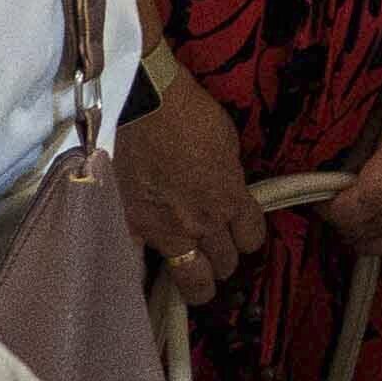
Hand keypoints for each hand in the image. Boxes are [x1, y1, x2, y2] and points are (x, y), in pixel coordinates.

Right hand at [118, 67, 269, 301]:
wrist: (139, 102)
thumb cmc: (186, 111)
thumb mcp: (225, 143)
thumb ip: (227, 176)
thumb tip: (224, 187)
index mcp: (230, 199)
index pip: (251, 238)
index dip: (246, 235)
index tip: (238, 230)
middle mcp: (203, 224)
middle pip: (225, 263)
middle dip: (223, 259)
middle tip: (214, 252)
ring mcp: (164, 231)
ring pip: (192, 278)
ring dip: (196, 276)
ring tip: (189, 273)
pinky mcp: (129, 227)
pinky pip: (139, 266)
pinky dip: (145, 272)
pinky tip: (146, 275)